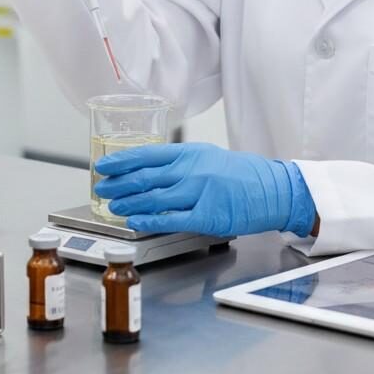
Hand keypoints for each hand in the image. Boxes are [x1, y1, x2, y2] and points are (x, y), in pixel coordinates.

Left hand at [93, 142, 317, 237]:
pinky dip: (149, 219)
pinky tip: (135, 220)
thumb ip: (180, 162)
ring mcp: (199, 192)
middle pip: (145, 176)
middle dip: (118, 184)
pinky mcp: (206, 215)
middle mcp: (191, 170)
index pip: (147, 154)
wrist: (272, 190)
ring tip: (112, 207)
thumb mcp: (207, 157)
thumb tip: (147, 169)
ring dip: (128, 202)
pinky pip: (171, 218)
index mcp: (190, 153)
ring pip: (154, 198)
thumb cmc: (240, 174)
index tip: (103, 166)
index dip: (121, 161)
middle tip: (101, 189)